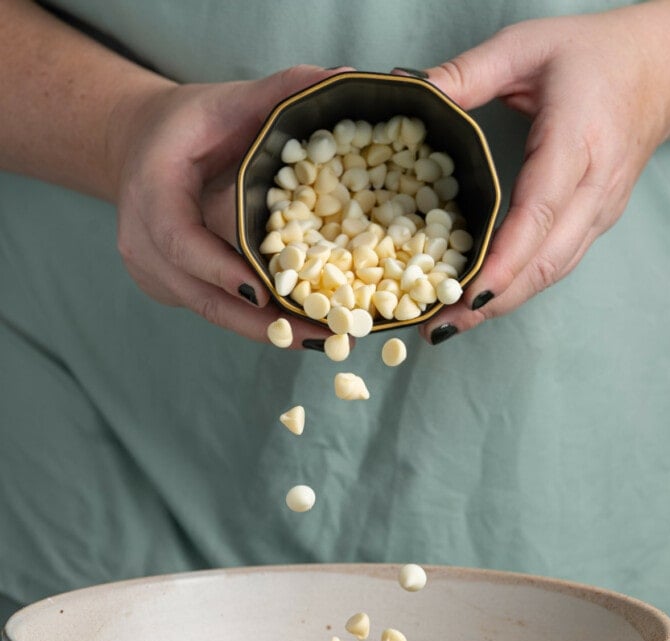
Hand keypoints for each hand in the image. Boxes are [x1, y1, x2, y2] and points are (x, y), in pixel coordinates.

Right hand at [111, 66, 341, 344]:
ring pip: (210, 312)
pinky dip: (254, 321)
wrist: (138, 147)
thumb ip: (276, 93)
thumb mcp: (225, 101)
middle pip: (201, 296)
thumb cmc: (185, 125)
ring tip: (319, 340)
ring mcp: (151, 272)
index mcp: (149, 191)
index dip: (221, 271)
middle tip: (317, 337)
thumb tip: (338, 80)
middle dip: (261, 322)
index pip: (180, 240)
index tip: (264, 296)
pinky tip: (297, 327)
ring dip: (264, 330)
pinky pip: (213, 310)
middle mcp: (140, 241)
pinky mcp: (168, 289)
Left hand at [409, 1, 669, 338]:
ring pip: (552, 271)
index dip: (505, 260)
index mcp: (577, 141)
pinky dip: (519, 288)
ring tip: (451, 325)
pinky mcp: (596, 223)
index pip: (540, 212)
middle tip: (441, 326)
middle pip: (545, 260)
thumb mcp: (525, 46)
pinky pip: (556, 263)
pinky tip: (482, 301)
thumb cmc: (593, 55)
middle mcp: (594, 186)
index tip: (469, 295)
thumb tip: (409, 87)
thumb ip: (468, 73)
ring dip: (503, 304)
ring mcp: (600, 211)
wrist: (660, 68)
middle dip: (493, 301)